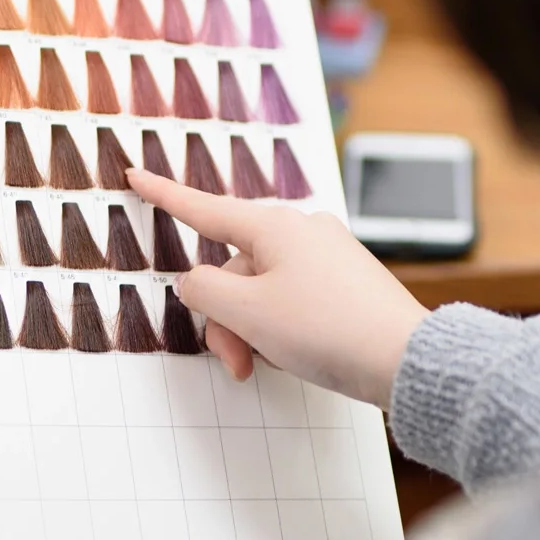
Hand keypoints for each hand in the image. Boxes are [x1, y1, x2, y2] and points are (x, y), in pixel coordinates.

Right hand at [130, 169, 430, 407]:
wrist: (403, 359)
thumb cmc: (329, 330)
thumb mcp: (246, 311)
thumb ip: (203, 290)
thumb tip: (198, 283)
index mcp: (275, 226)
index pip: (204, 209)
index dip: (164, 196)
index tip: (136, 176)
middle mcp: (302, 231)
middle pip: (233, 269)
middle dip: (225, 318)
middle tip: (236, 361)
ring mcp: (326, 257)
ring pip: (261, 290)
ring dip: (251, 330)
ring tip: (266, 364)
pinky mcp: (344, 284)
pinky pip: (292, 300)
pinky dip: (280, 330)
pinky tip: (294, 355)